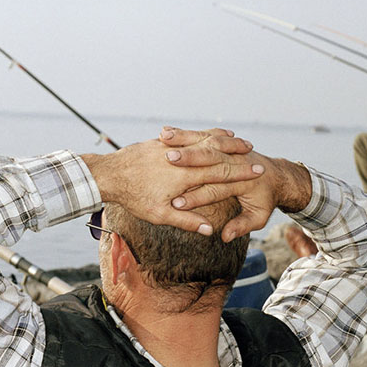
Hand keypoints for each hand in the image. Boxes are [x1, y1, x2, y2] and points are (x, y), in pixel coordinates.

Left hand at [82, 131, 263, 234]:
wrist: (108, 174)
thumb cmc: (133, 198)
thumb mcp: (160, 215)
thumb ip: (188, 221)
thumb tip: (212, 231)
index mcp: (184, 176)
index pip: (220, 173)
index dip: (240, 173)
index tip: (258, 172)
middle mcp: (181, 158)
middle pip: (215, 153)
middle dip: (236, 153)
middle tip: (254, 152)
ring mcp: (171, 146)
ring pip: (202, 140)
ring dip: (222, 140)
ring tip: (238, 140)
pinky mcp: (161, 141)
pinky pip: (188, 135)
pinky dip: (203, 135)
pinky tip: (210, 135)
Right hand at [160, 128, 311, 241]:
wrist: (278, 176)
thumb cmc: (266, 198)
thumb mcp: (259, 216)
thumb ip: (242, 225)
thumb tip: (226, 236)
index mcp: (241, 182)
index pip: (216, 189)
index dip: (197, 197)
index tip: (176, 202)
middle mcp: (235, 161)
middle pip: (208, 158)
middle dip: (187, 158)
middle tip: (168, 158)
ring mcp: (230, 150)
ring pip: (204, 141)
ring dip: (183, 139)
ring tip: (164, 137)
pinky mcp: (224, 144)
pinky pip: (203, 134)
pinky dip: (185, 133)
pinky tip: (165, 132)